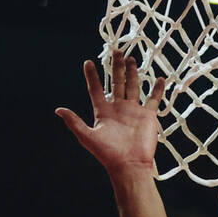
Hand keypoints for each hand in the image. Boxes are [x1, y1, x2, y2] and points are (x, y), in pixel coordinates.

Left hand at [55, 51, 165, 175]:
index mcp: (103, 112)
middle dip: (116, 68)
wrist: (129, 165)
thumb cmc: (108, 154)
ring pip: (133, 86)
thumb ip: (74, 122)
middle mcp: (118, 108)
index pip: (95, 89)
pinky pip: (153, 99)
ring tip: (132, 58)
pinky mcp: (147, 116)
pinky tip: (159, 78)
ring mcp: (133, 111)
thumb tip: (58, 110)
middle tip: (117, 52)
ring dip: (132, 73)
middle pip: (116, 83)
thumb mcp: (87, 137)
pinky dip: (157, 89)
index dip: (91, 77)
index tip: (88, 63)